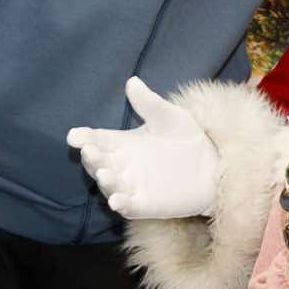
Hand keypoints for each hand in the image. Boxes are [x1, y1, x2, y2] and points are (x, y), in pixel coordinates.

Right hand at [66, 76, 217, 219]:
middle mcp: (122, 165)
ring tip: (104, 172)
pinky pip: (127, 207)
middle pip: (98, 163)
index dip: (84, 138)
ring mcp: (131, 186)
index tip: (74, 136)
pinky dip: (120, 204)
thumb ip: (150, 103)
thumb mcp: (170, 117)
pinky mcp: (145, 205)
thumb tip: (133, 81)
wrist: (214, 166)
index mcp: (123, 143)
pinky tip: (117, 200)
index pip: (97, 139)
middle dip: (92, 158)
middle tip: (89, 151)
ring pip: (109, 185)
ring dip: (104, 180)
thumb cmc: (187, 139)